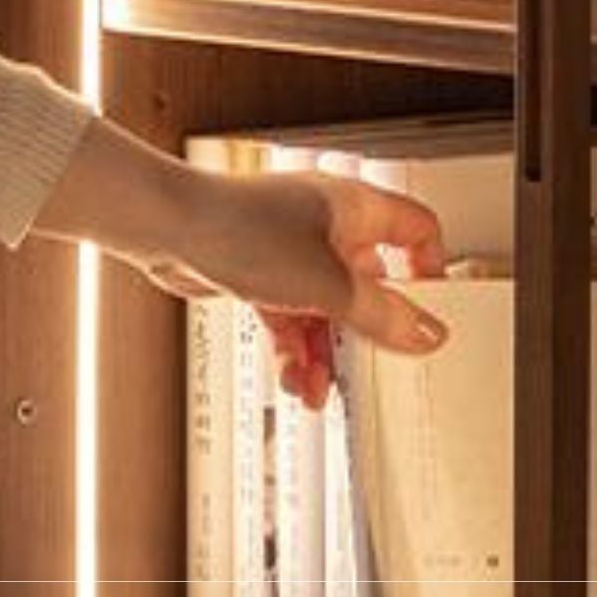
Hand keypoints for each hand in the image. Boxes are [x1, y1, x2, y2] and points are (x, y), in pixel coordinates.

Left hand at [143, 166, 449, 413]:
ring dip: (324, 353)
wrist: (167, 230)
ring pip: (328, 310)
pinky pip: (294, 318)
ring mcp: (294, 250)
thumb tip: (427, 333)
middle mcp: (329, 225)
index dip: (429, 272)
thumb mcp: (326, 285)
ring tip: (315, 388)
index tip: (426, 315)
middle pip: (370, 284)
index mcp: (356, 208)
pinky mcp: (263, 274)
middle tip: (368, 366)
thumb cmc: (238, 230)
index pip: (418, 230)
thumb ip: (381, 315)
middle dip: (364, 333)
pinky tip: (292, 378)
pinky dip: (295, 349)